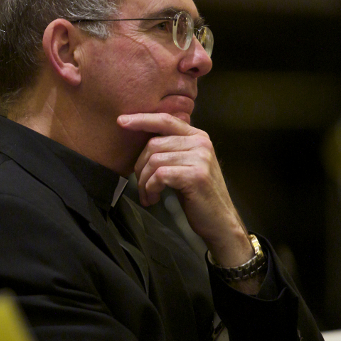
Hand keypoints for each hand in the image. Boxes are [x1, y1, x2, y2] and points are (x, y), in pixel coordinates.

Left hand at [117, 113, 252, 267]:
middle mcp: (200, 143)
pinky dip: (151, 188)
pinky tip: (155, 198)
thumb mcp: (185, 165)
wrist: (219, 220)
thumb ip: (170, 149)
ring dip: (144, 182)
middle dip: (140, 167)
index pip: (165, 120)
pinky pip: (159, 175)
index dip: (141, 119)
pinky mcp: (196, 175)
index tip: (121, 121)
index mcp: (197, 136)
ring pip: (154, 161)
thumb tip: (142, 139)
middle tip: (142, 187)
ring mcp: (200, 158)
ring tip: (149, 196)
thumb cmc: (197, 194)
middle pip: (153, 144)